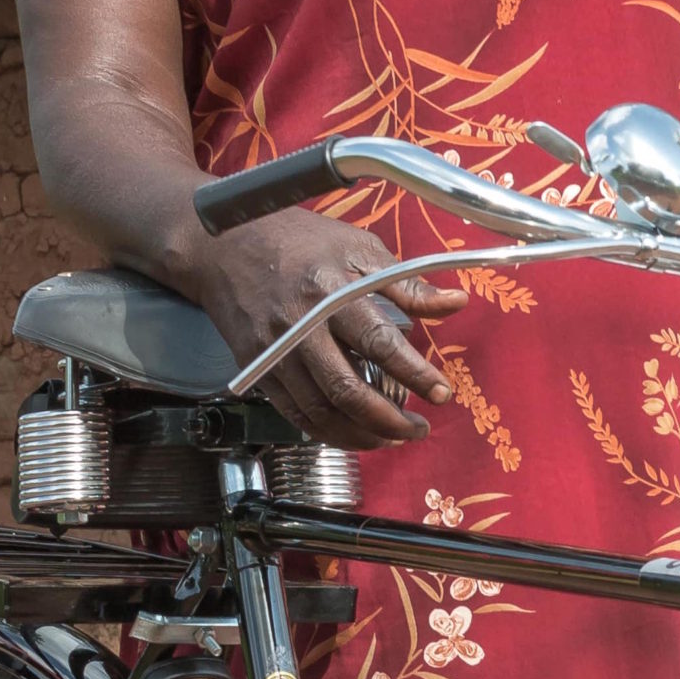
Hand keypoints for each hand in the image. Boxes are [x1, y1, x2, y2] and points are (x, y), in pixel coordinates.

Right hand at [184, 209, 460, 448]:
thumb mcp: (358, 246)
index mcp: (332, 291)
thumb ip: (407, 283)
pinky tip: (352, 433)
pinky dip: (326, 431)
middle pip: (347, 390)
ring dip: (361, 434)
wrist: (222, 244)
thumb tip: (457, 302)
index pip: (379, 343)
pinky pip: (294, 413)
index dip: (414, 373)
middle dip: (389, 420)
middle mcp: (301, 326)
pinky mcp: (257, 367)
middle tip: (419, 429)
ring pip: (319, 411)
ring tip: (392, 438)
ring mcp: (275, 351)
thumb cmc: (299, 240)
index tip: (441, 394)